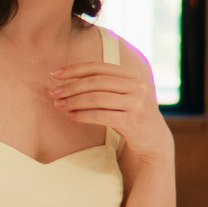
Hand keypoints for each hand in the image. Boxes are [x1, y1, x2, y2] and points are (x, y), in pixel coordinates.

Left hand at [51, 52, 170, 166]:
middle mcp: (137, 86)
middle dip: (71, 86)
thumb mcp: (125, 93)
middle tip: (54, 92)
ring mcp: (136, 104)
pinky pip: (101, 116)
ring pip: (97, 98)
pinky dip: (83, 115)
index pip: (99, 67)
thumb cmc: (131, 113)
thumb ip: (106, 83)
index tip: (55, 73)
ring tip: (59, 105)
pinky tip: (71, 116)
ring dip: (74, 101)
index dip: (75, 69)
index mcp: (133, 75)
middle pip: (96, 82)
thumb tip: (68, 79)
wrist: (153, 139)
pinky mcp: (132, 122)